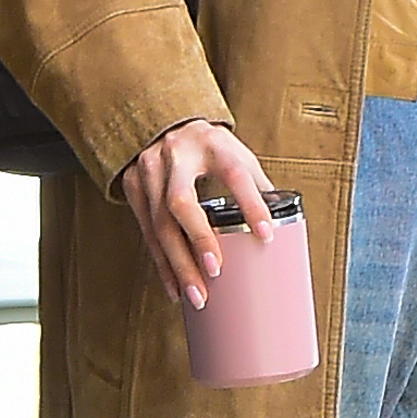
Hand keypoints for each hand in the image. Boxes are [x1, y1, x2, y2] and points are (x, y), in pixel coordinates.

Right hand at [120, 117, 272, 308]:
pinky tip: (175, 287)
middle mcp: (176, 155)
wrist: (163, 122)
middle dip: (198, 240)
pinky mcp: (132, 186)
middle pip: (181, 202)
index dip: (251, 204)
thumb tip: (285, 224)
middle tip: (215, 272)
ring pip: (159, 223)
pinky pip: (147, 232)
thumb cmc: (209, 146)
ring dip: (177, 264)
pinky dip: (162, 263)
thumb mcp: (234, 153)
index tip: (266, 235)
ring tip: (197, 295)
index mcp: (212, 144)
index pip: (234, 173)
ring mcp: (149, 171)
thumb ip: (255, 184)